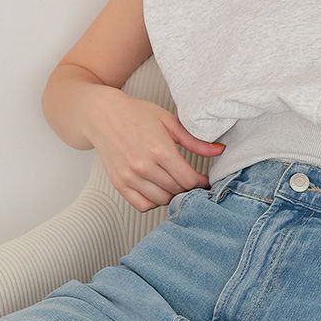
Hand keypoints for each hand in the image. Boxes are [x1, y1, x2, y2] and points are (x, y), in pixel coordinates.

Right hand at [86, 91, 226, 212]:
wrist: (102, 115)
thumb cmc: (136, 114)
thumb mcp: (169, 121)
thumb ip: (195, 140)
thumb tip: (219, 150)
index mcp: (160, 149)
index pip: (188, 180)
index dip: (201, 182)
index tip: (204, 179)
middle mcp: (144, 166)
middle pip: (176, 191)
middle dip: (188, 187)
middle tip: (191, 180)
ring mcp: (129, 177)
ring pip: (161, 200)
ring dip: (172, 195)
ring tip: (175, 183)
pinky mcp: (119, 184)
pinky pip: (141, 205)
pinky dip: (153, 202)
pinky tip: (158, 189)